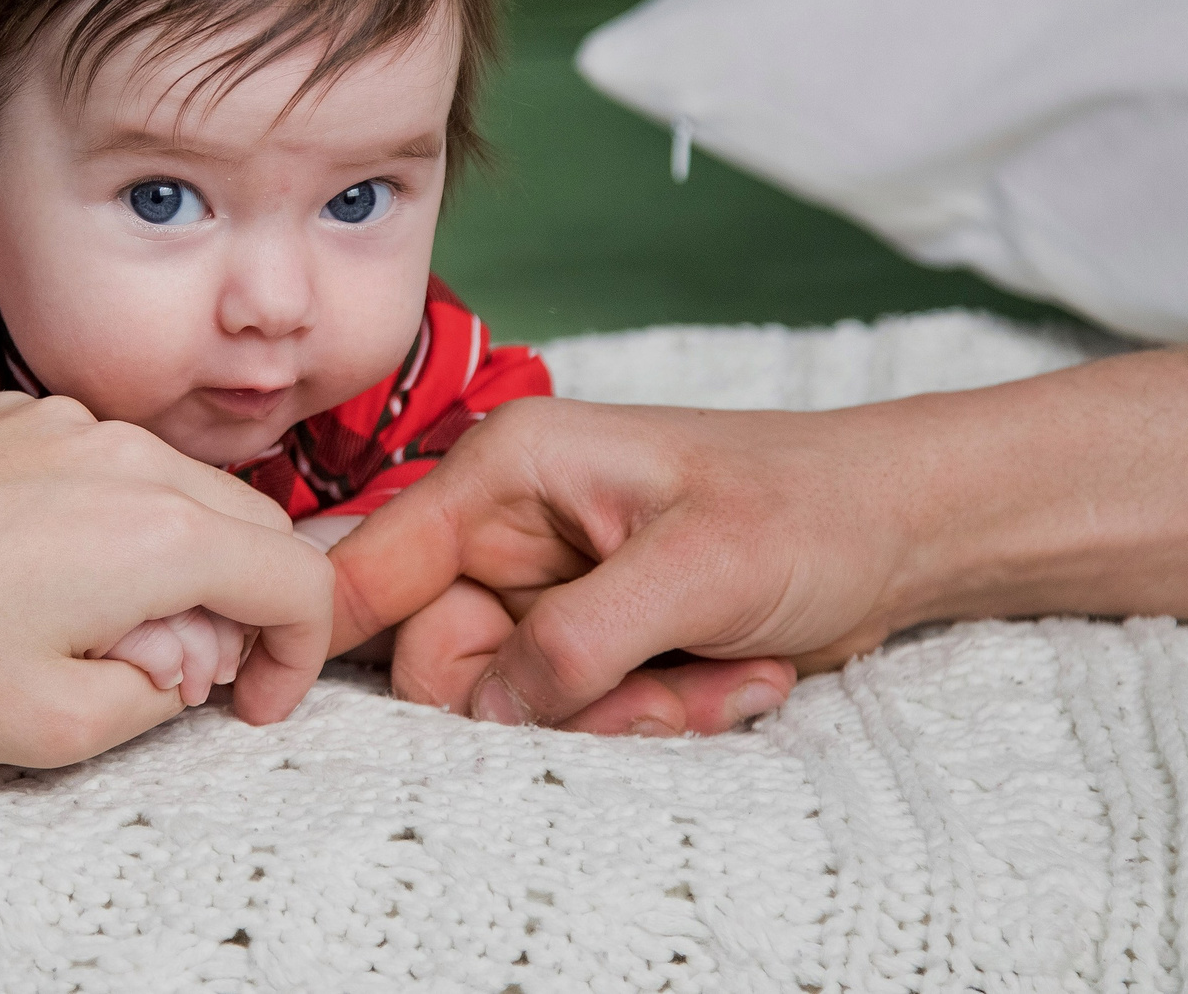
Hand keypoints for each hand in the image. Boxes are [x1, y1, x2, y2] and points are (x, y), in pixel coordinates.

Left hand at [0, 391, 333, 768]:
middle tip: (175, 676)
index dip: (301, 655)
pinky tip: (29, 574)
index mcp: (162, 535)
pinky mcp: (21, 411)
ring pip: (180, 490)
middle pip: (253, 525)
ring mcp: (74, 423)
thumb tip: (183, 668)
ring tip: (95, 629)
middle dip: (243, 607)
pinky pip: (106, 465)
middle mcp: (133, 458)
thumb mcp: (51, 727)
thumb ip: (156, 702)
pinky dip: (110, 521)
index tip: (254, 704)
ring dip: (177, 561)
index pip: (301, 580)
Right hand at [329, 395, 890, 730]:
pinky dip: (656, 717)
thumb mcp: (695, 570)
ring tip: (718, 680)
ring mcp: (546, 591)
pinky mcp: (588, 642)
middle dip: (550, 703)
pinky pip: (575, 717)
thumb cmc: (807, 509)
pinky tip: (733, 678)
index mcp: (507, 471)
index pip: (372, 563)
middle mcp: (508, 528)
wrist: (901, 531)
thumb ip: (577, 642)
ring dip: (622, 717)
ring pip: (514, 705)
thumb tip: (489, 715)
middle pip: (440, 661)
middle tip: (656, 701)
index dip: (325, 630)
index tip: (286, 704)